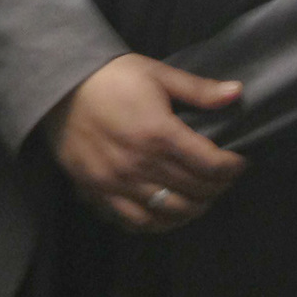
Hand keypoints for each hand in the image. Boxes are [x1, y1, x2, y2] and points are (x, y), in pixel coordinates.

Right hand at [45, 53, 245, 231]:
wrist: (58, 86)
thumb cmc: (111, 76)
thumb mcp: (156, 74)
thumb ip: (198, 90)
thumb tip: (238, 92)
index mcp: (160, 133)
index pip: (211, 165)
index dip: (232, 167)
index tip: (238, 162)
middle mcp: (142, 164)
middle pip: (195, 191)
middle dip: (217, 187)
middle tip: (222, 178)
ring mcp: (119, 183)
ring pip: (170, 212)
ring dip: (193, 208)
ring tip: (200, 197)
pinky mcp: (99, 192)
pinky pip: (136, 221)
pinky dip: (158, 222)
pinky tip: (167, 212)